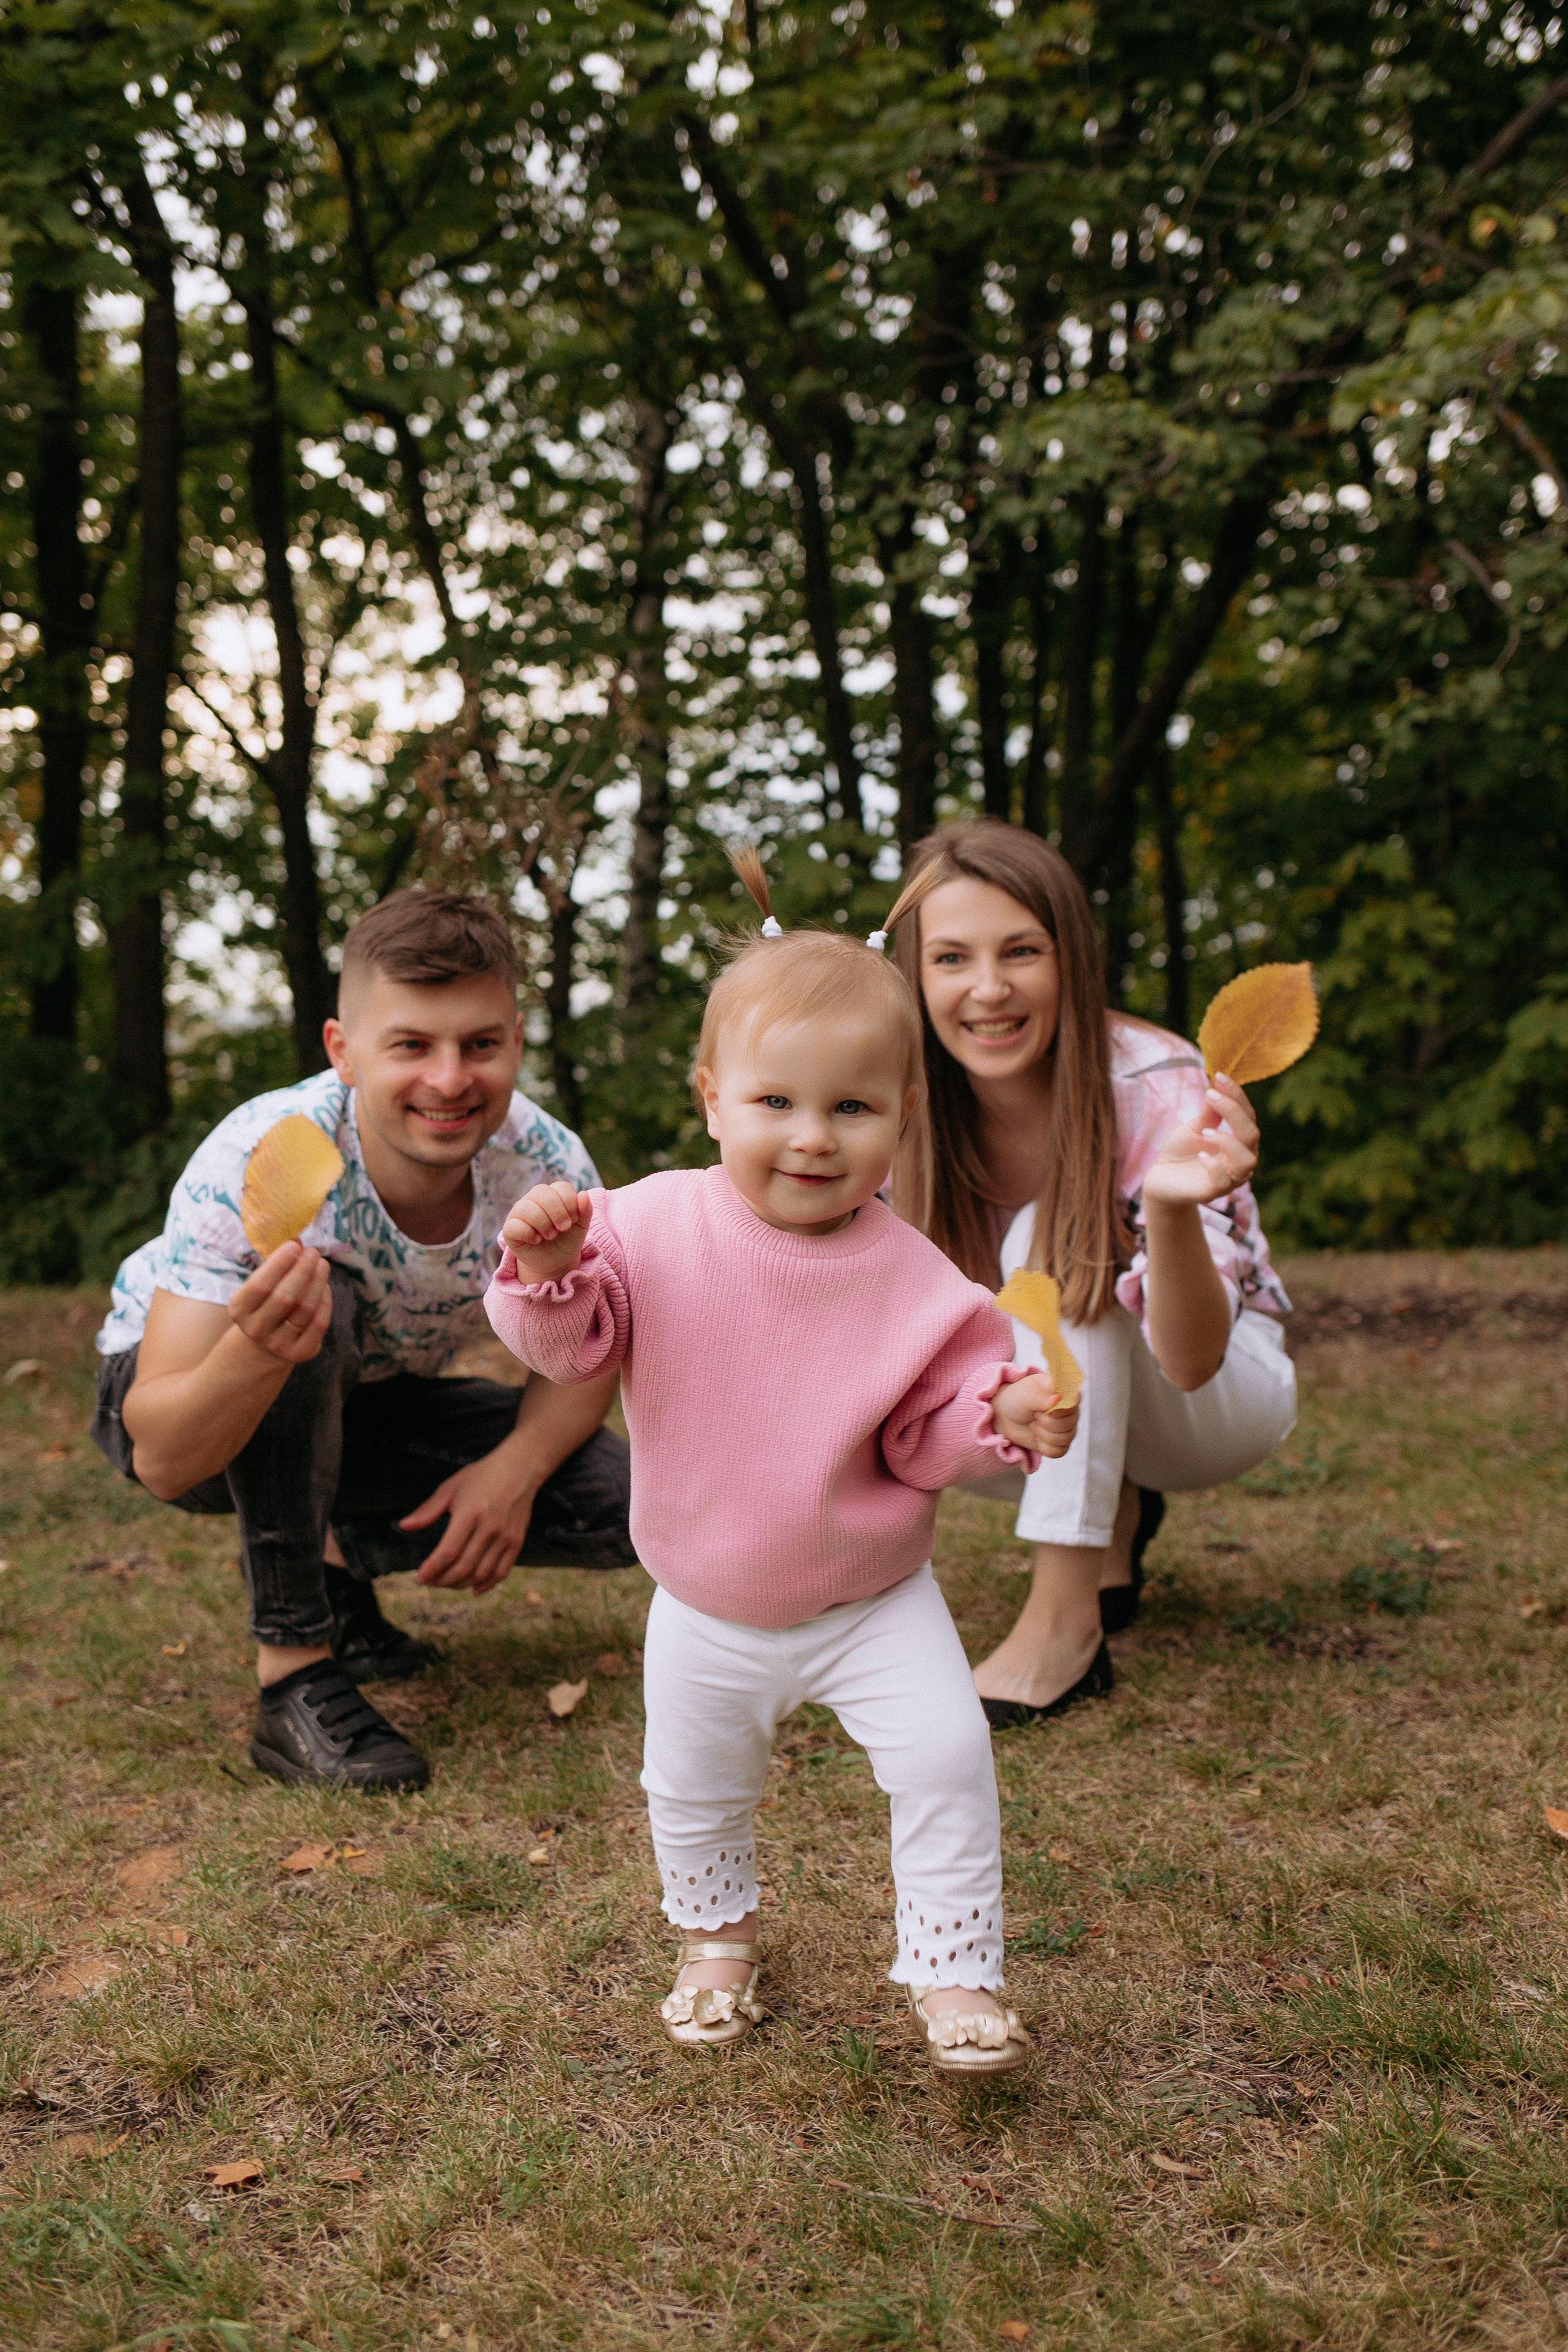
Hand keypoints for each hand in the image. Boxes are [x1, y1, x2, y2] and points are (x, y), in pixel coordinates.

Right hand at [226, 1240, 331, 1364]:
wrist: (265, 1343)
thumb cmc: (264, 1303)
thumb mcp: (259, 1285)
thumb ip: (275, 1264)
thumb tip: (296, 1240)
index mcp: (239, 1309)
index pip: (260, 1285)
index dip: (280, 1263)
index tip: (295, 1245)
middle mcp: (256, 1329)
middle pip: (285, 1297)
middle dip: (302, 1270)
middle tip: (313, 1252)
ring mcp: (278, 1344)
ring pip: (305, 1309)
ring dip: (317, 1282)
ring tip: (322, 1264)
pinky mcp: (300, 1352)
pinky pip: (319, 1323)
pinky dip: (325, 1301)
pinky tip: (325, 1286)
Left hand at [404, 1445, 538, 1593]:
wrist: (519, 1469)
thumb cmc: (482, 1476)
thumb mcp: (450, 1488)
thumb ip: (427, 1510)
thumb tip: (405, 1525)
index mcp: (469, 1514)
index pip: (447, 1553)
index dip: (431, 1570)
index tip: (419, 1577)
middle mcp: (489, 1528)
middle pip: (463, 1568)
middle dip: (442, 1581)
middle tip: (430, 1582)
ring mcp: (505, 1537)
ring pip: (481, 1574)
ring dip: (461, 1585)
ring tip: (447, 1583)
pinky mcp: (516, 1542)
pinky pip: (501, 1571)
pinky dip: (487, 1585)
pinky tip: (474, 1589)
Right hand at [501, 1181, 592, 1281]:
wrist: (555, 1263)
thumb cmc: (567, 1240)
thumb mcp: (580, 1227)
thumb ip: (585, 1211)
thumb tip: (583, 1194)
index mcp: (552, 1194)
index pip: (560, 1187)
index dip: (570, 1202)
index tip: (573, 1220)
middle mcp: (533, 1199)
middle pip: (541, 1191)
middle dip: (557, 1211)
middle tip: (564, 1228)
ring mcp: (519, 1212)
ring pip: (525, 1207)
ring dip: (543, 1223)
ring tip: (551, 1236)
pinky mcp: (509, 1229)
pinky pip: (514, 1225)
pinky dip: (528, 1233)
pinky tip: (536, 1240)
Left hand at [991, 1371, 1078, 1458]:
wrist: (1007, 1415)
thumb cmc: (1018, 1399)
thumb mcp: (1025, 1394)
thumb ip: (1041, 1397)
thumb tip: (1057, 1399)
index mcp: (1064, 1392)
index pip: (1073, 1402)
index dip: (1058, 1410)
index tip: (1043, 1410)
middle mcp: (1070, 1410)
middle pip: (1069, 1424)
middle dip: (1046, 1423)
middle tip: (1035, 1415)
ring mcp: (1067, 1427)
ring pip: (1064, 1439)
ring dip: (1043, 1435)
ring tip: (1035, 1425)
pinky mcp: (1061, 1442)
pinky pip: (1059, 1451)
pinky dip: (1044, 1447)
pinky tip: (1038, 1438)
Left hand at [1141, 1073, 1258, 1210]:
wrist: (1160, 1178)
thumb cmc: (1180, 1151)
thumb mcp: (1194, 1127)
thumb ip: (1210, 1112)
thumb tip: (1218, 1085)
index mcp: (1238, 1141)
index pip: (1249, 1116)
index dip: (1237, 1095)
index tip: (1219, 1077)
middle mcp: (1239, 1159)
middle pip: (1253, 1135)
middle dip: (1234, 1112)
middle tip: (1210, 1097)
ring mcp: (1229, 1178)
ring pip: (1247, 1161)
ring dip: (1228, 1141)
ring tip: (1205, 1133)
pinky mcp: (1212, 1192)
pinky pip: (1224, 1181)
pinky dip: (1213, 1165)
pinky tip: (1200, 1155)